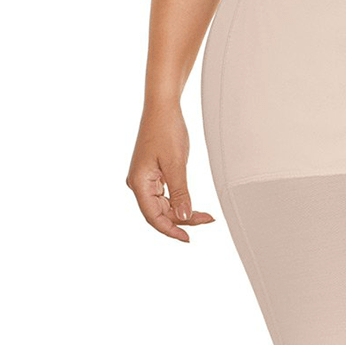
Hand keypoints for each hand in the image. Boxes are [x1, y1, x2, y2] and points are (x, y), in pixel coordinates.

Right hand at [126, 103, 214, 242]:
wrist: (162, 107)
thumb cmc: (166, 129)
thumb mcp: (176, 163)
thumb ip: (180, 192)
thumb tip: (182, 217)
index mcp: (139, 183)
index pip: (153, 217)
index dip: (171, 230)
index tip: (188, 238)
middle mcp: (138, 183)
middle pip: (159, 212)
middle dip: (182, 220)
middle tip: (207, 220)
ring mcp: (145, 178)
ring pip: (162, 204)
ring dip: (181, 211)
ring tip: (204, 214)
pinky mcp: (152, 173)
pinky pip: (164, 194)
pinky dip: (178, 200)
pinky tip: (191, 204)